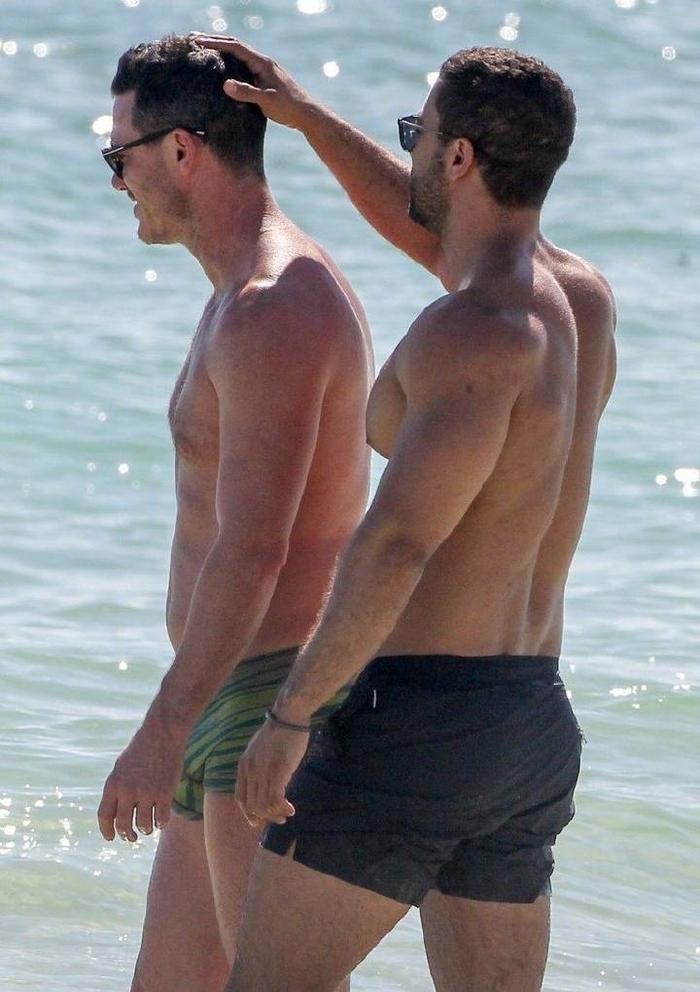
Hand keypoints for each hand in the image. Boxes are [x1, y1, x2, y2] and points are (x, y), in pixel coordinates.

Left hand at [97, 721, 185, 841]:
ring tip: (148, 828)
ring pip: (143, 825)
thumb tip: (116, 812)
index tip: (111, 837)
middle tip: (131, 838)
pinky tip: (162, 821)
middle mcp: (127, 791)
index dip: (106, 830)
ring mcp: (147, 793)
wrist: (162, 732)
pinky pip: (161, 818)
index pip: (104, 815)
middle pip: (123, 824)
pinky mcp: (165, 793)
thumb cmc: (142, 748)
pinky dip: (161, 823)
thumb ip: (117, 788)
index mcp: (113, 784)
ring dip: (145, 829)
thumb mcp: (122, 766)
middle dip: (127, 835)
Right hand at [192, 35, 314, 129]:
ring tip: (205, 51)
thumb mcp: (266, 101)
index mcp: (262, 63)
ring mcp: (264, 70)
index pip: (236, 47)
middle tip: (197, 40)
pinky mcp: (265, 79)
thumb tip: (225, 84)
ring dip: (223, 51)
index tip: (199, 42)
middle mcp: (263, 63)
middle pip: (236, 46)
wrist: (307, 114)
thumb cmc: (288, 107)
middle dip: (216, 42)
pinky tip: (223, 70)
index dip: (217, 43)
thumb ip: (246, 92)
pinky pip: (244, 67)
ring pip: (240, 56)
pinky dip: (231, 64)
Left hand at [234, 718, 308, 826]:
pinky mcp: (277, 770)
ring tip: (288, 812)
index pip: (240, 798)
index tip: (260, 820)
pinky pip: (275, 799)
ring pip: (264, 805)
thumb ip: (258, 767)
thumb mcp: (260, 750)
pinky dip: (282, 808)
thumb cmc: (279, 731)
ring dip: (276, 814)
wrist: (288, 715)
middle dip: (266, 817)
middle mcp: (249, 770)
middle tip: (280, 818)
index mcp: (243, 765)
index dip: (249, 813)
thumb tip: (265, 784)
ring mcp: (263, 770)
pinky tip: (291, 808)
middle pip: (252, 805)